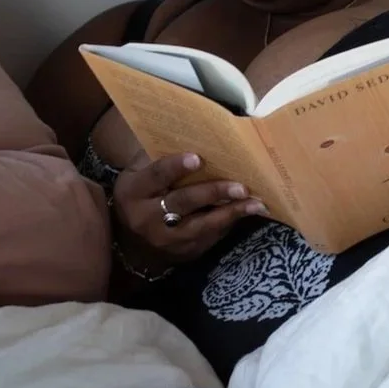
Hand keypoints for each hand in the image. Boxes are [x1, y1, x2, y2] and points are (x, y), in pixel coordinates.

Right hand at [111, 152, 265, 271]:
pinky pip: (210, 237)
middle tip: (240, 186)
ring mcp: (166, 239)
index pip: (156, 176)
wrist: (133, 241)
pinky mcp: (184, 252)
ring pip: (201, 225)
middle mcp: (146, 218)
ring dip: (230, 213)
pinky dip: (229, 223)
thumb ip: (159, 158)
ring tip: (255, 203)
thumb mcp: (139, 174)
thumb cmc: (142, 194)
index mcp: (133, 192)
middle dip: (213, 192)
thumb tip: (195, 135)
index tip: (198, 158)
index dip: (176, 167)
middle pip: (183, 202)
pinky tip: (247, 212)